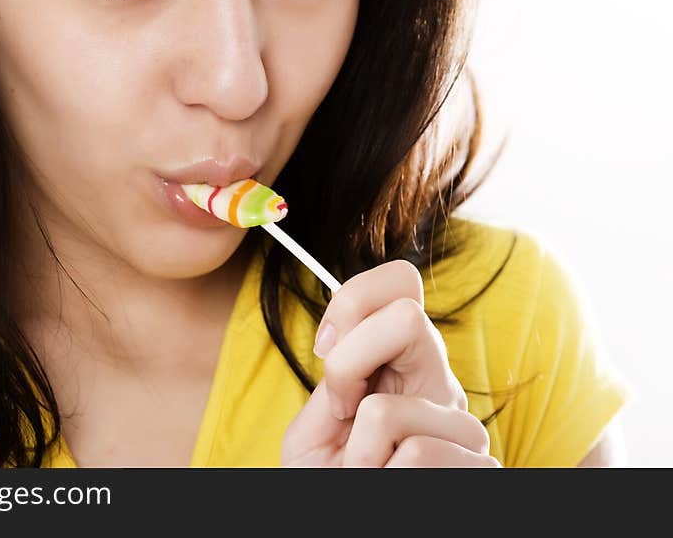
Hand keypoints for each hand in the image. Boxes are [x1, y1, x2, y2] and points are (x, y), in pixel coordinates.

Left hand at [281, 260, 498, 466]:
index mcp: (403, 366)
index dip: (353, 301)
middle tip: (340, 411)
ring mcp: (464, 429)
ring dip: (357, 453)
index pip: (399, 284)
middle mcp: (440, 386)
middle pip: (407, 318)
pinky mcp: (480, 468)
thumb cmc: (333, 480)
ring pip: (386, 410)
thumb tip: (342, 335)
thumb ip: (335, 377)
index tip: (327, 350)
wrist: (344, 519)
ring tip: (367, 472)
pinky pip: (413, 456)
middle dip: (348, 364)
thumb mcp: (318, 424)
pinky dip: (379, 479)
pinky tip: (390, 486)